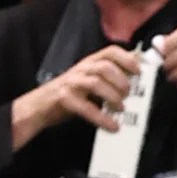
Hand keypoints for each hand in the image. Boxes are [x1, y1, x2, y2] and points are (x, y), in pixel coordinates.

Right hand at [9, 42, 140, 150]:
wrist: (38, 108)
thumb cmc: (67, 95)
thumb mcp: (88, 81)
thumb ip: (107, 76)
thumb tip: (133, 74)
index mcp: (88, 63)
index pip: (110, 52)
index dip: (127, 59)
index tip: (139, 71)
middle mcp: (80, 69)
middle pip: (105, 67)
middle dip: (121, 80)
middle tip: (129, 94)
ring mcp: (71, 83)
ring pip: (96, 83)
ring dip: (113, 96)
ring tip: (121, 108)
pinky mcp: (64, 99)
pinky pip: (86, 107)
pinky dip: (101, 118)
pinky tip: (111, 126)